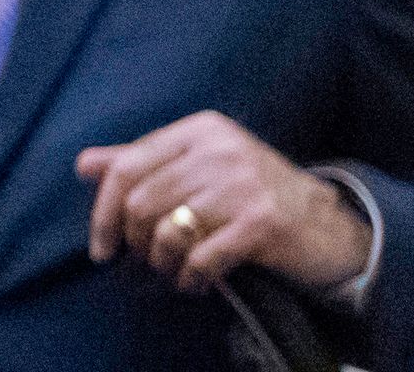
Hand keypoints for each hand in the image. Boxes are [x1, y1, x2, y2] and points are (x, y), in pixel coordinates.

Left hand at [76, 112, 372, 295]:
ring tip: (171, 272)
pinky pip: (202, 257)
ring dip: (161, 263)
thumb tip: (83, 164)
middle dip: (134, 243)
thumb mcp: (199, 167)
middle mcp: (220, 149)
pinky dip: (189, 278)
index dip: (103, 211)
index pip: (126, 166)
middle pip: (141, 202)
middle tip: (142, 265)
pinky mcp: (263, 222)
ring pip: (168, 229)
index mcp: (200, 129)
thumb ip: (142, 162)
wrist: (330, 227)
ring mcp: (243, 184)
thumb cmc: (252, 196)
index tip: (101, 246)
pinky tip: (193, 284)